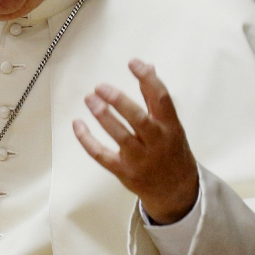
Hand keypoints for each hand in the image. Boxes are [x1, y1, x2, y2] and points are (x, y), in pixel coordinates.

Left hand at [72, 59, 198, 224]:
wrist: (177, 191)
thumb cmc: (171, 150)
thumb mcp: (171, 125)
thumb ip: (155, 98)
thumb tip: (147, 66)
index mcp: (171, 127)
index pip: (162, 99)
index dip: (148, 79)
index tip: (133, 63)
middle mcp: (157, 142)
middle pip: (138, 119)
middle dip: (119, 101)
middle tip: (100, 87)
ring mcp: (140, 159)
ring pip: (120, 136)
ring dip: (103, 116)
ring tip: (89, 99)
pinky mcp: (124, 171)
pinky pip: (102, 155)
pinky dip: (87, 140)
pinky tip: (78, 124)